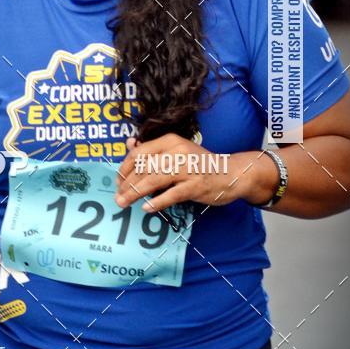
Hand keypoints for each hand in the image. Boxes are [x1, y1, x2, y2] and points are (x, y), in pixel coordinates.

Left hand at [115, 134, 240, 212]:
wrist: (231, 173)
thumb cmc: (199, 163)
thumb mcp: (176, 151)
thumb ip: (153, 149)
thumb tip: (128, 144)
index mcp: (170, 141)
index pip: (139, 153)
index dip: (125, 167)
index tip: (118, 181)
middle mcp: (177, 151)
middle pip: (144, 168)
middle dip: (127, 184)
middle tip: (118, 197)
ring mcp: (187, 168)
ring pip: (153, 180)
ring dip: (135, 193)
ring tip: (124, 203)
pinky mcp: (196, 185)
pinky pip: (171, 195)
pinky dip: (157, 202)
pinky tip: (146, 208)